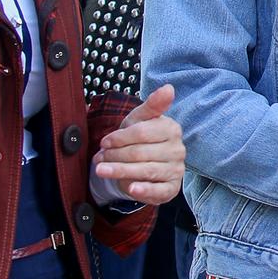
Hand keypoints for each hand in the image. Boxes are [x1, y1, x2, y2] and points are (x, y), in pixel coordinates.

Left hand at [92, 84, 184, 204]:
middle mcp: (178, 149)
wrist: (141, 164)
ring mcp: (176, 170)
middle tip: (99, 159)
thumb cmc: (139, 138)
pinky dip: (144, 191)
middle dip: (116, 156)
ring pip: (145, 171)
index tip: (104, 142)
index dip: (120, 137)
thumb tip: (168, 88)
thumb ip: (152, 104)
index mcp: (172, 129)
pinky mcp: (172, 188)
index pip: (143, 132)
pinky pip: (158, 191)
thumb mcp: (140, 120)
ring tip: (101, 170)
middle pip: (141, 152)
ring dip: (120, 171)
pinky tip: (132, 188)